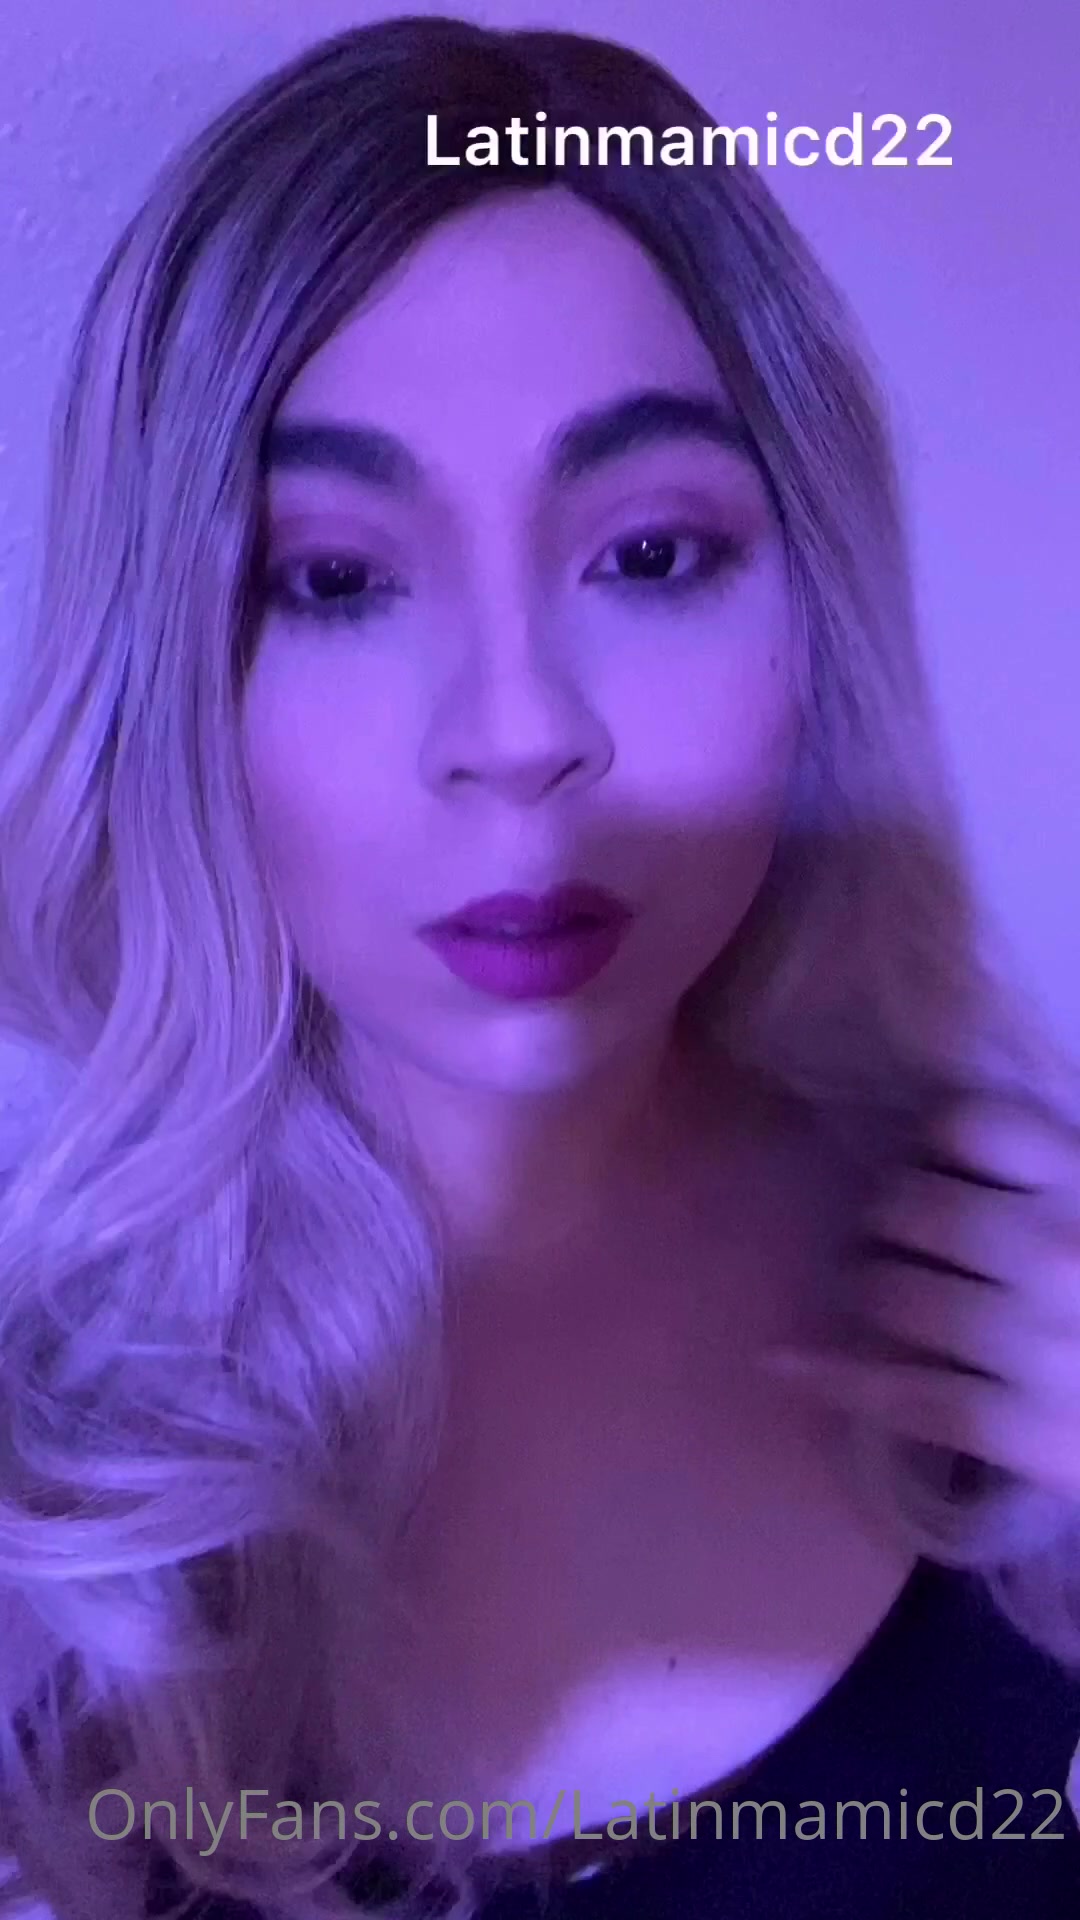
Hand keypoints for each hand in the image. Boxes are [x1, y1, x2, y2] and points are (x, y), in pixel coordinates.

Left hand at [763, 1092, 1079, 1498]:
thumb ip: (1056, 1170)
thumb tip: (950, 1140)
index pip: (967, 1125)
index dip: (929, 1146)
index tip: (928, 1169)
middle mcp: (1059, 1251)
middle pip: (912, 1208)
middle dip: (886, 1222)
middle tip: (889, 1239)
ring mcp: (1039, 1343)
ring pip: (897, 1296)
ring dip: (870, 1292)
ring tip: (881, 1295)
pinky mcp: (1025, 1429)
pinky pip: (906, 1394)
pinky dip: (838, 1378)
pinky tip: (786, 1365)